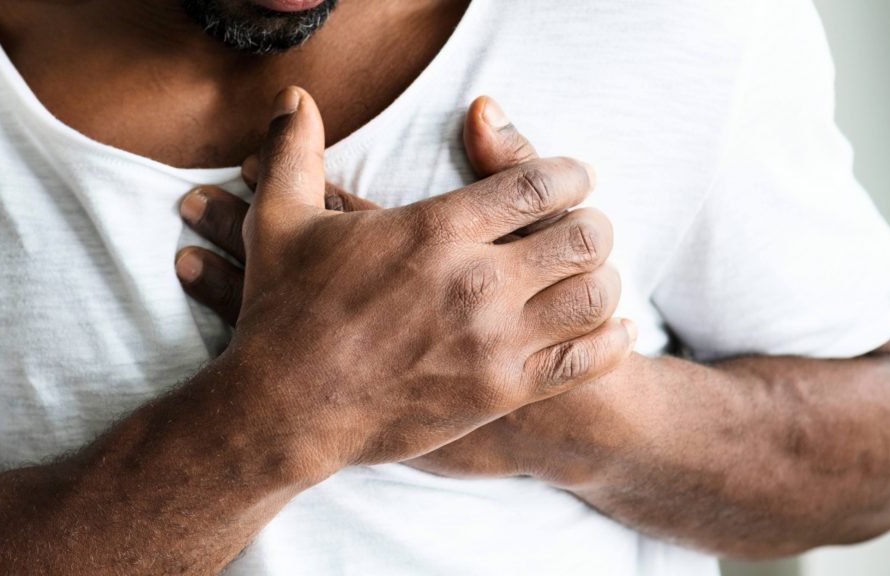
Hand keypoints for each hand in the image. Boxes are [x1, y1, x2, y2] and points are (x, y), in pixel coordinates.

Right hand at [179, 87, 633, 476]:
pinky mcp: (499, 392)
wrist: (284, 411)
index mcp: (435, 230)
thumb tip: (294, 96)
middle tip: (583, 227)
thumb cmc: (282, 313)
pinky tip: (610, 330)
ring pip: (595, 296)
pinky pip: (585, 362)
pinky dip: (611, 341)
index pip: (538, 184)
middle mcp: (476, 281)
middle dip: (593, 224)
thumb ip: (294, 150)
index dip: (571, 174)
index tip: (576, 177)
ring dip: (603, 279)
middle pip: (583, 236)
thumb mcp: (278, 220)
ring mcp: (493, 341)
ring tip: (590, 276)